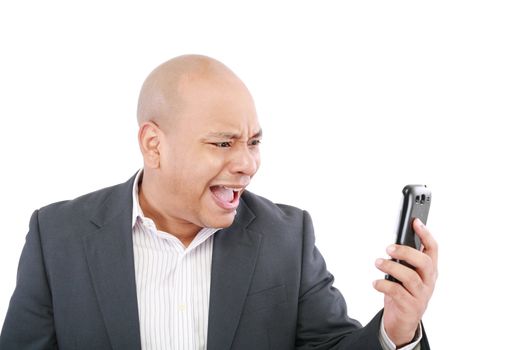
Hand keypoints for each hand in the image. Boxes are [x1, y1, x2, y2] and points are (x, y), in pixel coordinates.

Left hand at [373, 218, 437, 346]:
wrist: (403, 321)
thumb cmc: (404, 291)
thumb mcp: (407, 274)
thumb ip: (404, 260)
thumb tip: (393, 243)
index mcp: (430, 270)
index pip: (433, 249)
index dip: (426, 234)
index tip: (415, 222)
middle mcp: (429, 281)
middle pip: (424, 262)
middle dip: (406, 252)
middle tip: (388, 248)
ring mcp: (421, 295)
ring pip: (410, 277)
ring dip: (392, 267)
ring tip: (378, 262)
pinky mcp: (411, 307)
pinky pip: (398, 293)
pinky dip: (384, 285)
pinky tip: (375, 282)